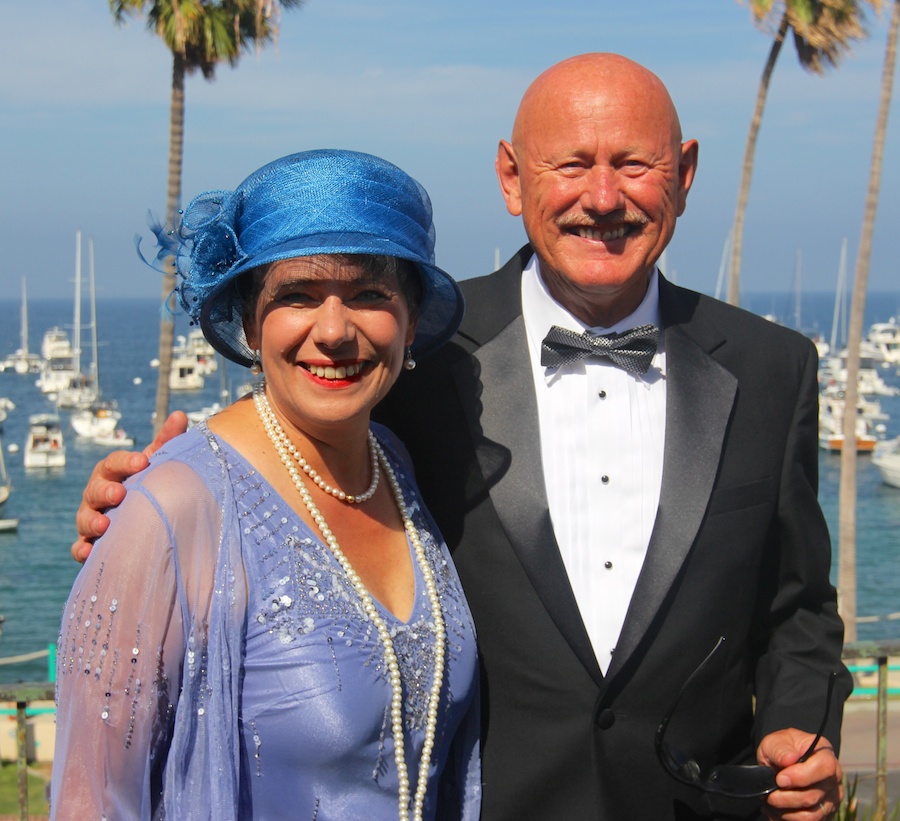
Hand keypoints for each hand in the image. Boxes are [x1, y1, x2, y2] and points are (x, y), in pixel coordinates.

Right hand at [71, 411, 187, 561]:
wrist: (144, 516)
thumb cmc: (149, 484)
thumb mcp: (159, 463)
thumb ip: (167, 441)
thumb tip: (180, 415)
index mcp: (114, 472)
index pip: (114, 462)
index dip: (126, 462)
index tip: (142, 462)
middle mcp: (98, 493)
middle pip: (95, 489)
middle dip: (105, 491)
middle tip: (119, 493)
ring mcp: (92, 518)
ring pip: (85, 518)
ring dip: (92, 521)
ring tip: (104, 525)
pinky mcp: (91, 543)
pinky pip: (80, 548)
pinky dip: (82, 550)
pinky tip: (89, 553)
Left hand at [758, 729, 842, 819]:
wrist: (783, 760)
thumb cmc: (782, 749)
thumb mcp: (776, 742)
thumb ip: (781, 749)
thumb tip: (789, 759)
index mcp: (825, 755)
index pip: (824, 768)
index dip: (801, 777)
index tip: (780, 779)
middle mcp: (834, 779)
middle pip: (813, 796)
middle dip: (785, 798)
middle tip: (768, 794)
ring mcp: (832, 799)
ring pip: (811, 815)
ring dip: (785, 812)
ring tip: (770, 803)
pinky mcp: (826, 814)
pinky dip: (788, 819)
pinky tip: (775, 811)